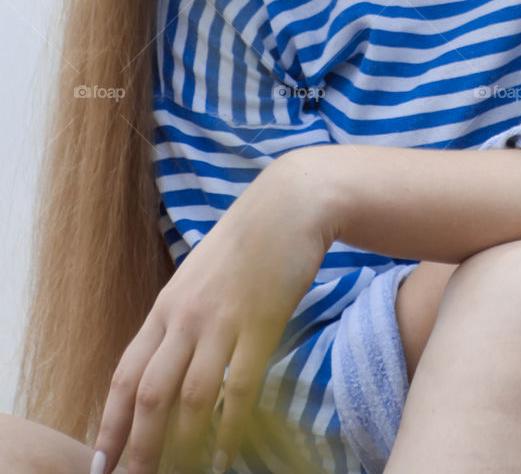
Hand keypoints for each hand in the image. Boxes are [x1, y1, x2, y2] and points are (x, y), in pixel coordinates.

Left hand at [91, 152, 333, 473]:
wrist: (289, 205)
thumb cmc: (247, 241)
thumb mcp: (199, 278)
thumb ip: (181, 318)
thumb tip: (168, 362)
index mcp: (166, 307)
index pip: (125, 375)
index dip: (109, 423)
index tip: (100, 463)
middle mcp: (184, 317)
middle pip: (149, 395)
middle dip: (137, 448)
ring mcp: (221, 322)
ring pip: (188, 398)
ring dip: (179, 447)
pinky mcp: (259, 325)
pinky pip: (238, 389)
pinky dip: (229, 429)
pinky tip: (224, 458)